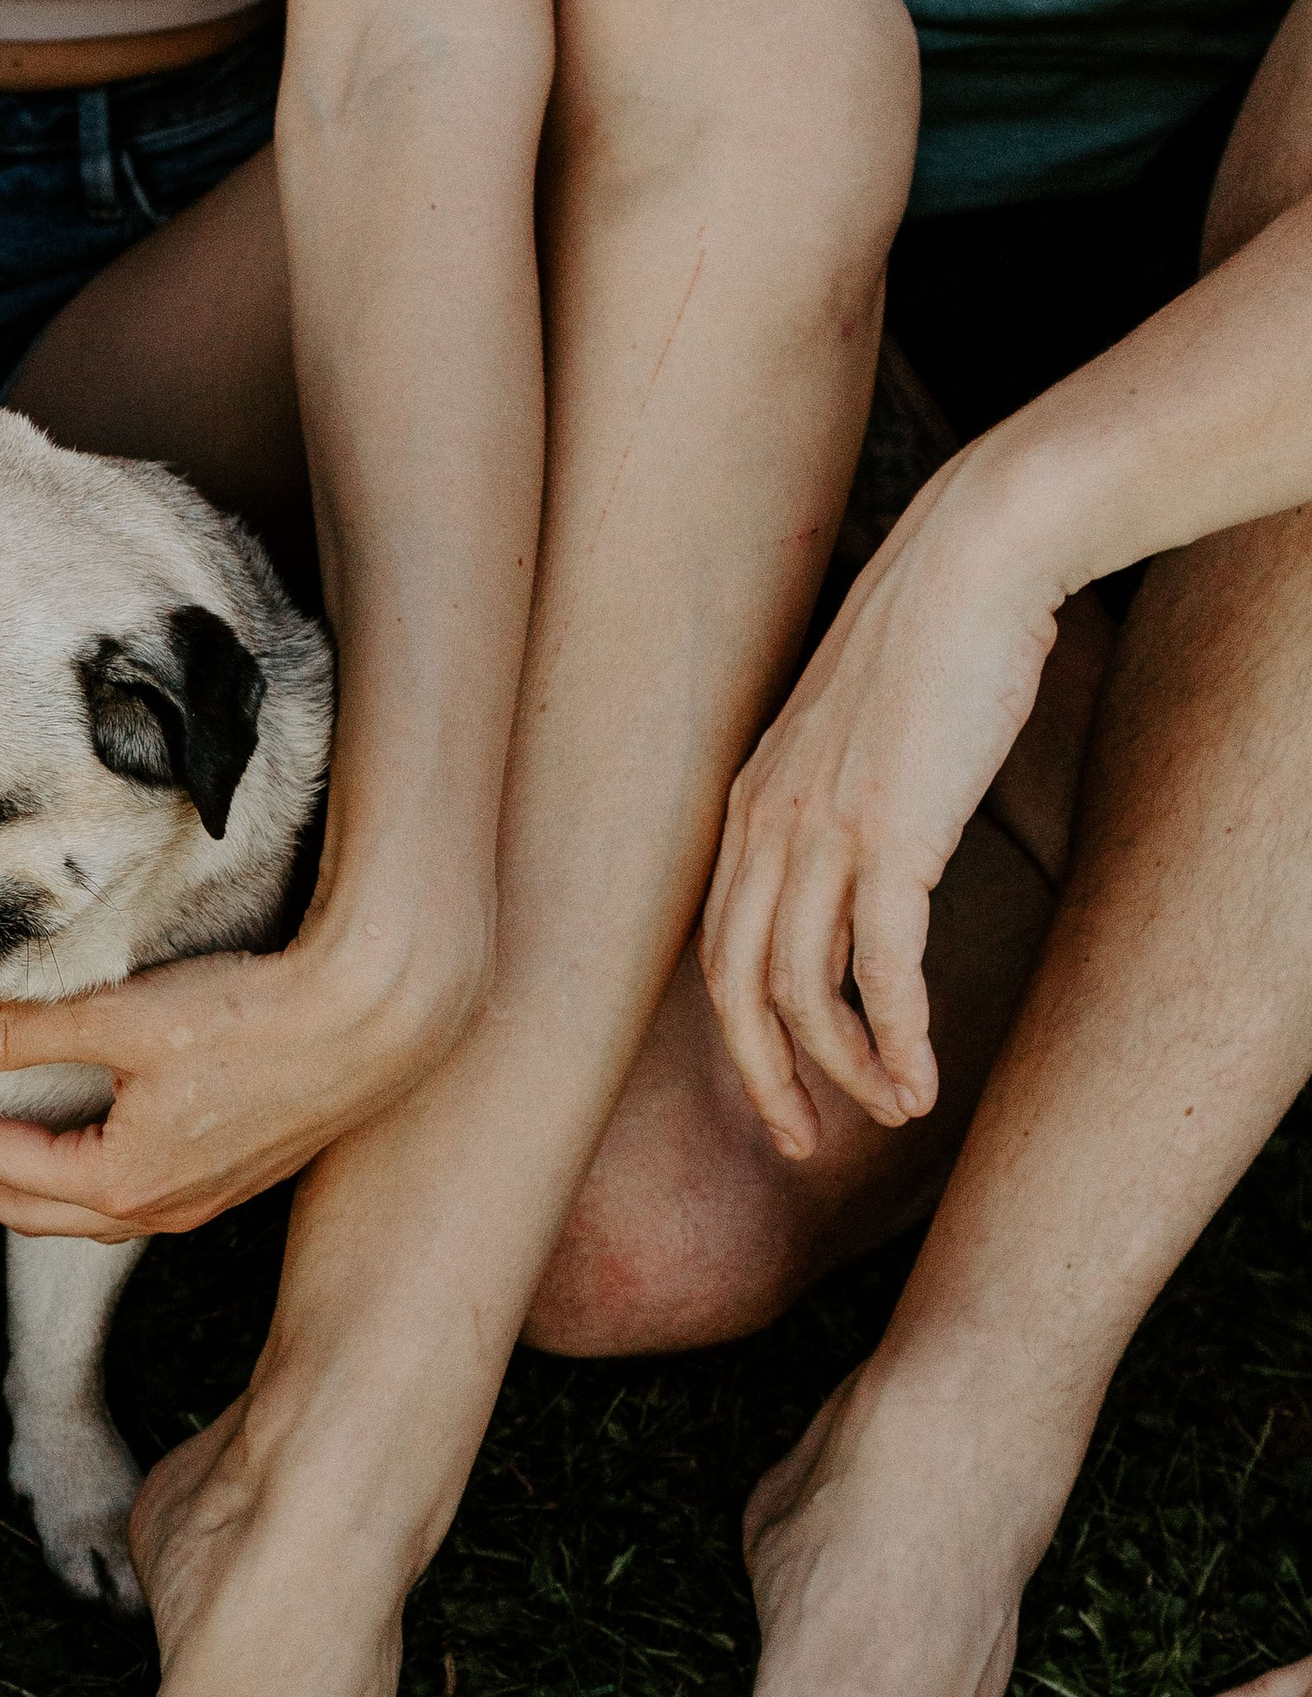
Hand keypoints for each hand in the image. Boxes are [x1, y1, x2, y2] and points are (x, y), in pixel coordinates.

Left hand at [0, 918, 470, 1238]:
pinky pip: (122, 1194)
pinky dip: (70, 1174)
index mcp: (123, 1183)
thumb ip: (16, 1034)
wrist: (380, 1018)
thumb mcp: (122, 1020)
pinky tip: (66, 1138)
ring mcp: (198, 1202)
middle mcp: (158, 1211)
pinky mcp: (229, 1176)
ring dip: (14, 1180)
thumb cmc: (257, 1015)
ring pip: (77, 1210)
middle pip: (26, 1209)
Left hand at [700, 448, 1068, 1154]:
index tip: (779, 1085)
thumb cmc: (933, 633)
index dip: (742, 1032)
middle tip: (802, 1140)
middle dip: (767, 1078)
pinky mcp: (890, 837)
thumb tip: (862, 850)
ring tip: (893, 1111)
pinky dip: (897, 1040)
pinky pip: (878, 974)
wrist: (975, 556)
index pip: (721, 945)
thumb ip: (839, 794)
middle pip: (737, 989)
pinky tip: (923, 1081)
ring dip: (848, 1069)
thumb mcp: (859, 726)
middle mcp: (766, 824)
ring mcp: (822, 832)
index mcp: (750, 801)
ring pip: (803, 994)